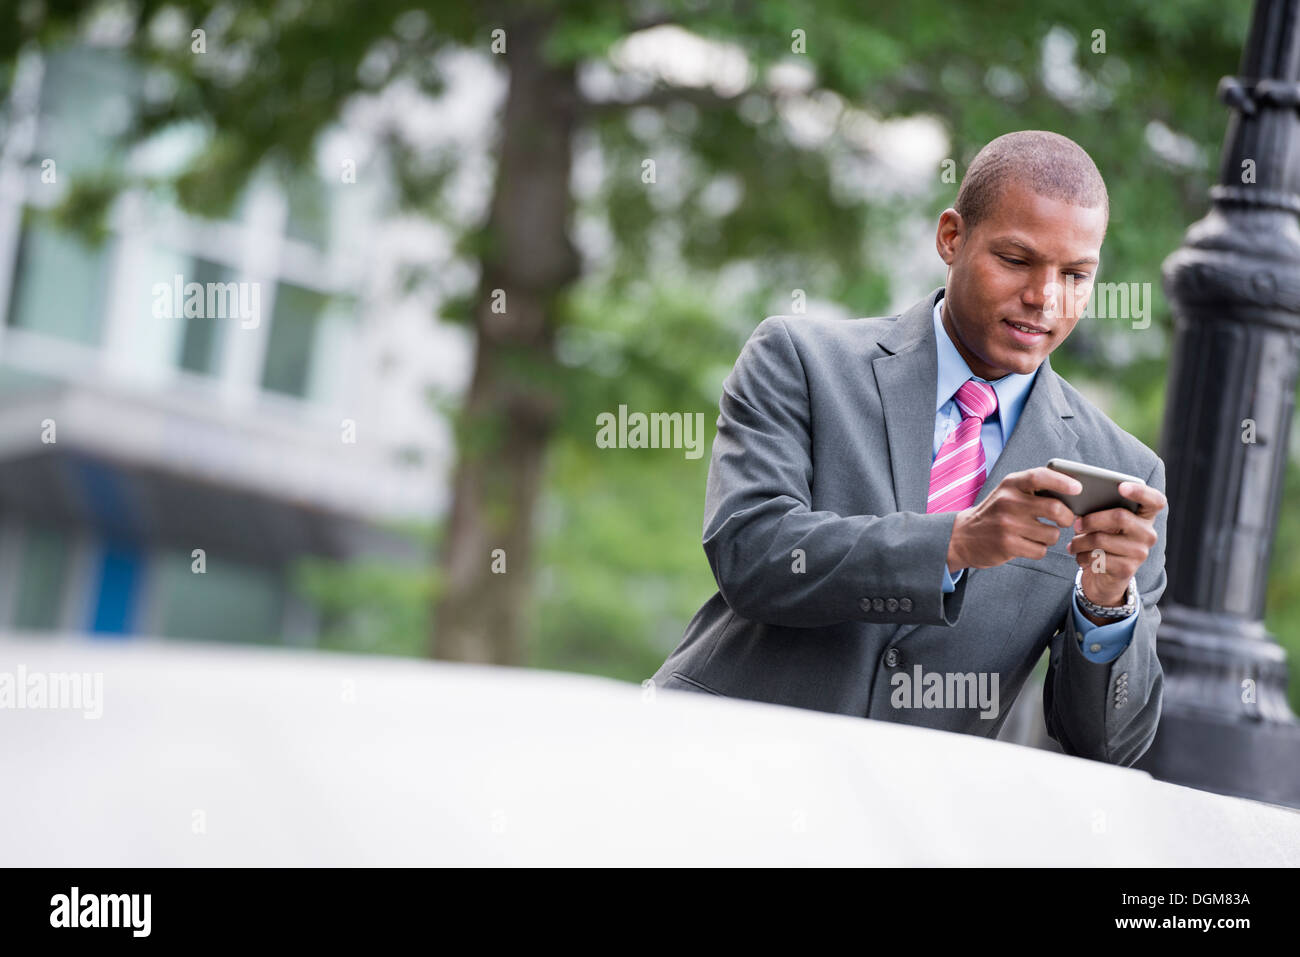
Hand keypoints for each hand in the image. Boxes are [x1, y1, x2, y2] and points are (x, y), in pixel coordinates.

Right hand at [946, 467, 1080, 570]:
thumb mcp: (1008, 493)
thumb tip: (1072, 492)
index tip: (1078, 488)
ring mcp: (1007, 525)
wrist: (963, 536)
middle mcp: (1007, 502)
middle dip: (1066, 517)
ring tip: (1038, 533)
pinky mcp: (1007, 545)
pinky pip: (1041, 550)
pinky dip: (1040, 549)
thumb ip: (1033, 489)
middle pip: (1054, 508)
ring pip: (1051, 533)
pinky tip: (1027, 544)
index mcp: (1010, 484)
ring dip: (1051, 536)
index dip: (1062, 481)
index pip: (1040, 477)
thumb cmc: (995, 513)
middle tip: (1064, 520)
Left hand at [1067, 481, 1166, 609]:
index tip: (1121, 487)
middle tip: (1076, 523)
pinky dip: (1082, 556)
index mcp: (1145, 516)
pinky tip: (1081, 557)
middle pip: (1120, 517)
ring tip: (1074, 544)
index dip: (1140, 491)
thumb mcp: (1103, 523)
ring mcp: (1140, 553)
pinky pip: (1097, 557)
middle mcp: (1148, 534)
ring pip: (1101, 539)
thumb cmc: (1102, 540)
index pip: (1155, 500)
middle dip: (1091, 519)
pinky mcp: (1127, 569)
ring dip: (1080, 541)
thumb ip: (1100, 509)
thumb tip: (1081, 501)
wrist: (1104, 577)